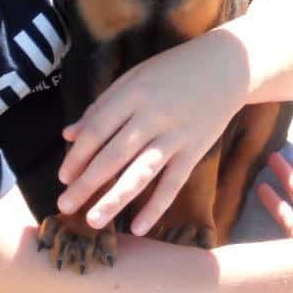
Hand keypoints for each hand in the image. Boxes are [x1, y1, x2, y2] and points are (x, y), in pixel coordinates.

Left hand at [56, 31, 247, 235]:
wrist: (228, 65)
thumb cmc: (174, 70)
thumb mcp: (135, 77)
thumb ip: (103, 105)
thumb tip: (68, 134)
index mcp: (133, 93)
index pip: (97, 130)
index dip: (77, 156)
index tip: (63, 177)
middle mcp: (153, 115)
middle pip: (114, 155)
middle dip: (87, 183)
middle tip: (65, 206)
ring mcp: (176, 134)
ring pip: (141, 172)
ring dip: (115, 199)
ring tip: (93, 221)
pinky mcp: (196, 149)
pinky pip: (173, 182)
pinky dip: (157, 206)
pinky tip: (139, 227)